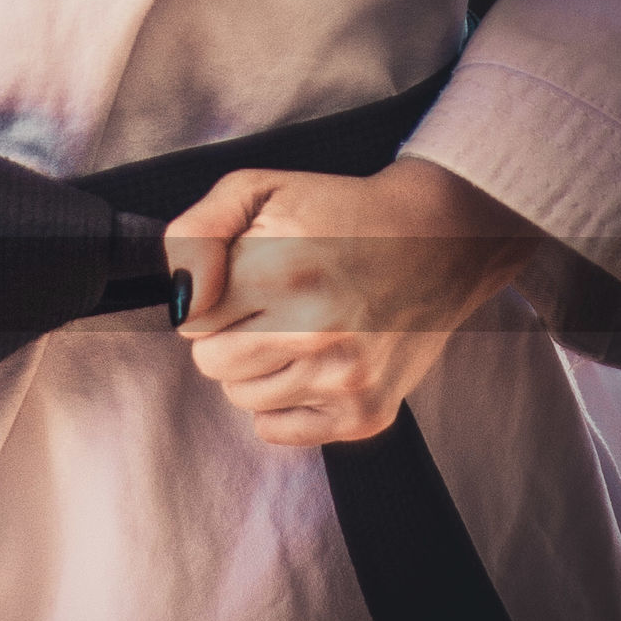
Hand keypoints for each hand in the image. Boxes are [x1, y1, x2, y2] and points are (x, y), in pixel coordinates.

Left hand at [164, 158, 537, 445]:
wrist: (440, 239)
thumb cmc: (337, 214)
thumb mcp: (256, 192)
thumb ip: (194, 235)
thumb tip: (180, 301)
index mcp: (282, 270)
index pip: (190, 319)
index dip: (214, 296)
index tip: (251, 276)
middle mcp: (316, 331)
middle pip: (211, 363)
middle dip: (230, 333)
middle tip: (273, 304)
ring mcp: (344, 379)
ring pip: (240, 397)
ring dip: (257, 367)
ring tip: (299, 328)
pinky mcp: (365, 414)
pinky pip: (276, 429)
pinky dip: (285, 402)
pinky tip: (315, 362)